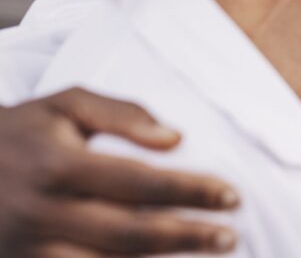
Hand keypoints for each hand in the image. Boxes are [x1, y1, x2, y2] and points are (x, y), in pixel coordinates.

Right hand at [0, 88, 239, 256]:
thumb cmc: (20, 132)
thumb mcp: (64, 104)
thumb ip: (121, 114)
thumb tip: (175, 138)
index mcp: (59, 166)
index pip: (138, 182)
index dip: (189, 191)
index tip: (231, 196)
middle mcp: (43, 212)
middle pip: (129, 233)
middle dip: (186, 237)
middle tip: (230, 236)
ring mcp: (29, 249)